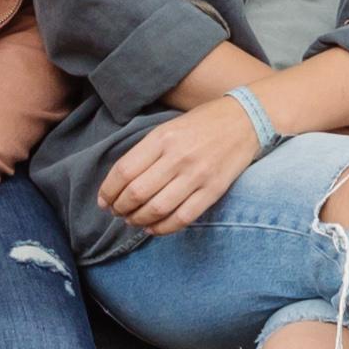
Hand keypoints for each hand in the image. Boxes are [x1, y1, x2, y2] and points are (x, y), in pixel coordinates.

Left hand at [101, 100, 262, 238]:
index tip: (103, 201)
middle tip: (117, 213)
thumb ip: (146, 152)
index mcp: (162, 138)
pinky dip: (163, 228)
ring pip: (157, 209)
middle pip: (137, 193)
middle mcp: (177, 157)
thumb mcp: (168, 128)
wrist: (245, 120)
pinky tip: (153, 228)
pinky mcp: (213, 190)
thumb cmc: (201, 124)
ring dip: (138, 220)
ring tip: (132, 221)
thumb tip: (121, 182)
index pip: (124, 171)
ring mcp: (197, 175)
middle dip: (120, 208)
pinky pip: (183, 218)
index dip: (108, 191)